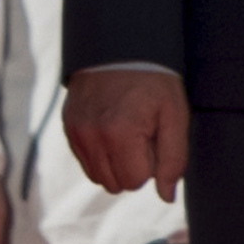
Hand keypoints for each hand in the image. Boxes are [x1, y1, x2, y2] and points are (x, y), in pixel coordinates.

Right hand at [60, 65, 187, 202]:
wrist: (119, 47)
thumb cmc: (153, 82)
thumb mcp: (175, 115)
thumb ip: (174, 159)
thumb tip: (166, 196)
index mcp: (120, 133)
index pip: (135, 181)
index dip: (150, 165)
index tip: (153, 139)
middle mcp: (92, 135)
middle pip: (115, 184)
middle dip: (132, 168)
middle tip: (141, 137)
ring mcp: (76, 131)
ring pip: (98, 177)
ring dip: (115, 164)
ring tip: (126, 136)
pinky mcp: (68, 126)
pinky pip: (85, 161)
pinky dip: (100, 155)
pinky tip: (111, 132)